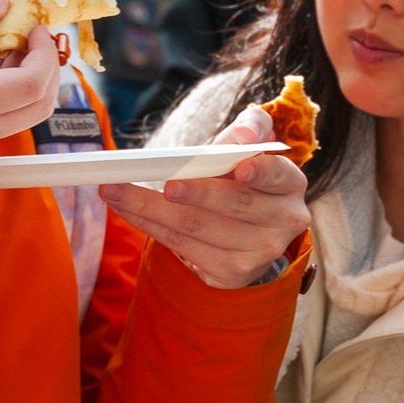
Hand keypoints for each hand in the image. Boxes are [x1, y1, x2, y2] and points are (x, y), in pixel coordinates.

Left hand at [98, 106, 309, 289]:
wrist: (249, 233)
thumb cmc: (244, 179)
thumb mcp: (252, 149)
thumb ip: (249, 129)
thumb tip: (242, 135)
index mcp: (289, 185)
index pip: (279, 175)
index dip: (261, 171)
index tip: (240, 168)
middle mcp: (282, 221)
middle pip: (234, 204)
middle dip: (198, 193)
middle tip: (166, 183)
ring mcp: (257, 252)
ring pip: (197, 227)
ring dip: (150, 207)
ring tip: (114, 190)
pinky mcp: (231, 273)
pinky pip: (180, 245)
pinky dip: (147, 224)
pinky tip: (124, 209)